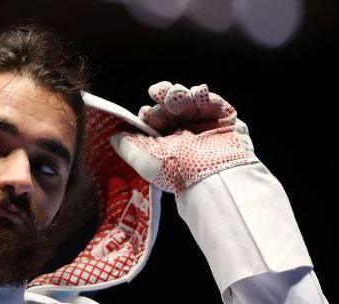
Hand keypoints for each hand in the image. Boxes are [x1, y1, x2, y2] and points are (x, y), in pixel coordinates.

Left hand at [109, 81, 258, 195]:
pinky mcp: (226, 120)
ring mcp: (207, 126)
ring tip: (175, 96)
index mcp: (167, 143)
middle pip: (173, 106)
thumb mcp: (141, 158)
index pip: (157, 120)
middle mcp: (187, 134)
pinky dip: (205, 95)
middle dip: (165, 98)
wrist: (209, 176)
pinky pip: (215, 101)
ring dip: (182, 94)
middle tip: (159, 94)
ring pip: (192, 100)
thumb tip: (112, 135)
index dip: (150, 113)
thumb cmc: (173, 170)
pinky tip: (196, 94)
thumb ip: (124, 145)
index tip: (145, 112)